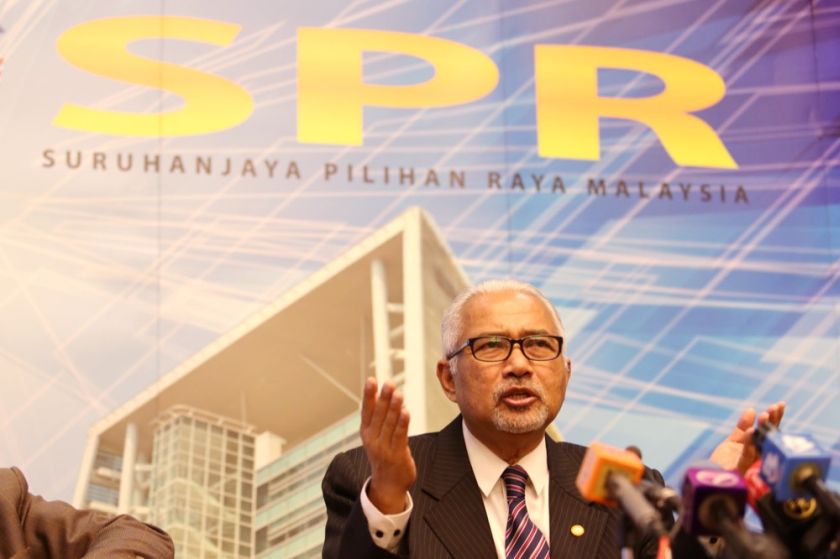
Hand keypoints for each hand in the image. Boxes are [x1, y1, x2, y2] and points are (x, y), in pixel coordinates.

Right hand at [360, 378, 416, 513]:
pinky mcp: (397, 454)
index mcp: (366, 432)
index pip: (367, 410)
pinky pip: (400, 436)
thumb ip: (379, 418)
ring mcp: (384, 447)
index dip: (369, 395)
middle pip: (379, 414)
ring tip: (397, 393)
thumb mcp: (376, 436)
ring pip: (389, 423)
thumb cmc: (384, 456)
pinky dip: (402, 423)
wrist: (388, 485)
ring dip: (394, 408)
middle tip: (388, 383)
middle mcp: (373, 439)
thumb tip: (382, 394)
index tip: (371, 380)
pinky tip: (405, 412)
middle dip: (384, 398)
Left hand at [710, 401, 785, 473]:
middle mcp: (758, 457)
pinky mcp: (741, 470)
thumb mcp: (732, 442)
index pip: (769, 432)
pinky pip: (747, 456)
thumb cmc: (722, 464)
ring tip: (764, 415)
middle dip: (774, 422)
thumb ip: (742, 428)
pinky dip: (749, 443)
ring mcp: (751, 464)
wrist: (709, 481)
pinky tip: (751, 431)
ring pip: (761, 446)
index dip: (775, 419)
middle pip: (770, 438)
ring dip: (764, 430)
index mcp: (757, 449)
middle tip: (775, 408)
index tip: (779, 405)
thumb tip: (751, 410)